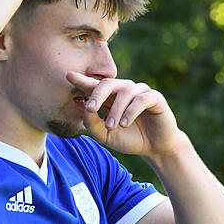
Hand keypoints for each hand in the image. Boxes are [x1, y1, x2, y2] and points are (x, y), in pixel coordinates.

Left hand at [66, 72, 187, 159]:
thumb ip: (92, 123)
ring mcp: (140, 92)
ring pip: (124, 92)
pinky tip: (125, 124)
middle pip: (107, 83)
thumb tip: (83, 108)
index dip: (81, 80)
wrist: (155, 148)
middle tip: (90, 109)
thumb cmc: (129, 139)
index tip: (68, 75)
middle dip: (97, 94)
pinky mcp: (154, 97)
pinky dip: (130, 111)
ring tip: (112, 126)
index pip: (94, 86)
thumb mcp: (105, 135)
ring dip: (115, 110)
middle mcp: (124, 90)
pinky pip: (140, 99)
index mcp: (110, 97)